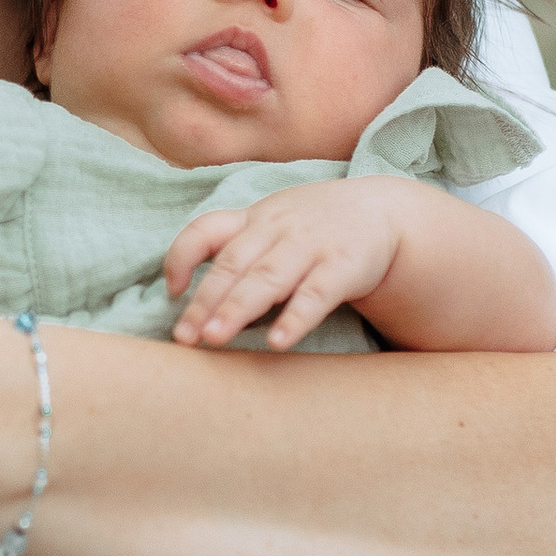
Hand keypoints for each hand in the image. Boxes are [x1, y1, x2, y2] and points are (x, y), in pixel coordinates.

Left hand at [164, 184, 405, 351]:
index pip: (207, 230)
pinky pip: (316, 294)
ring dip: (238, 309)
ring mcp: (311, 245)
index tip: (172, 291)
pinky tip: (278, 342)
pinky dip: (296, 318)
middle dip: (205, 301)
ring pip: (267, 278)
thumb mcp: (273, 224)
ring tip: (215, 338)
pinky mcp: (344, 266)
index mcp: (255, 219)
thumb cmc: (314, 227)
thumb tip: (185, 297)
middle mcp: (278, 228)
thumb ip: (235, 249)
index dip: (183, 256)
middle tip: (184, 337)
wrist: (384, 213)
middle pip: (233, 264)